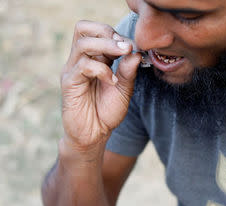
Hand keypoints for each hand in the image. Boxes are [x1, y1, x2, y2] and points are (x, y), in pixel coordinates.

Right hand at [60, 20, 141, 149]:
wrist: (95, 135)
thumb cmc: (107, 112)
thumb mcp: (124, 90)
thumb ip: (129, 71)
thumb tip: (136, 52)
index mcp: (93, 59)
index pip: (96, 32)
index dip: (115, 34)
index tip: (132, 46)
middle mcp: (80, 61)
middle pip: (83, 29)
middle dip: (107, 33)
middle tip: (126, 46)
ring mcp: (72, 71)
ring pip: (82, 44)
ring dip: (106, 47)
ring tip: (122, 56)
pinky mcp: (69, 83)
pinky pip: (83, 66)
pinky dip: (102, 70)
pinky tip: (113, 81)